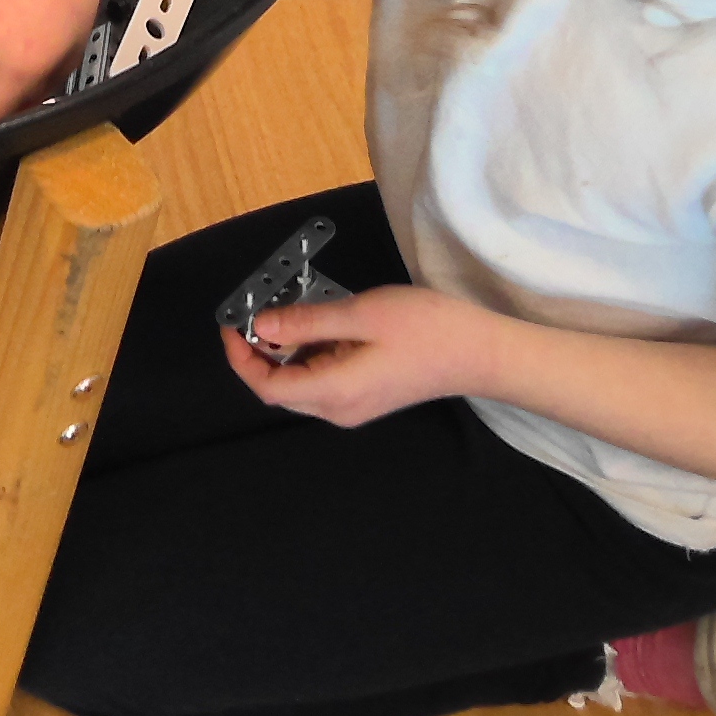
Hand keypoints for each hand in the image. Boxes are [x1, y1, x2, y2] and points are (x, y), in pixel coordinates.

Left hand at [222, 284, 508, 427]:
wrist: (481, 352)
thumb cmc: (428, 329)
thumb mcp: (362, 314)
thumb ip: (307, 321)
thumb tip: (262, 325)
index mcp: (335, 392)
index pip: (267, 388)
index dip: (242, 358)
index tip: (234, 323)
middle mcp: (339, 408)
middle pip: (280, 387)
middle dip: (262, 350)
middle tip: (262, 307)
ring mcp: (354, 405)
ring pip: (301, 379)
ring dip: (289, 347)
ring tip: (296, 306)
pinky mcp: (366, 394)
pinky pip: (324, 375)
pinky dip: (313, 349)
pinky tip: (325, 319)